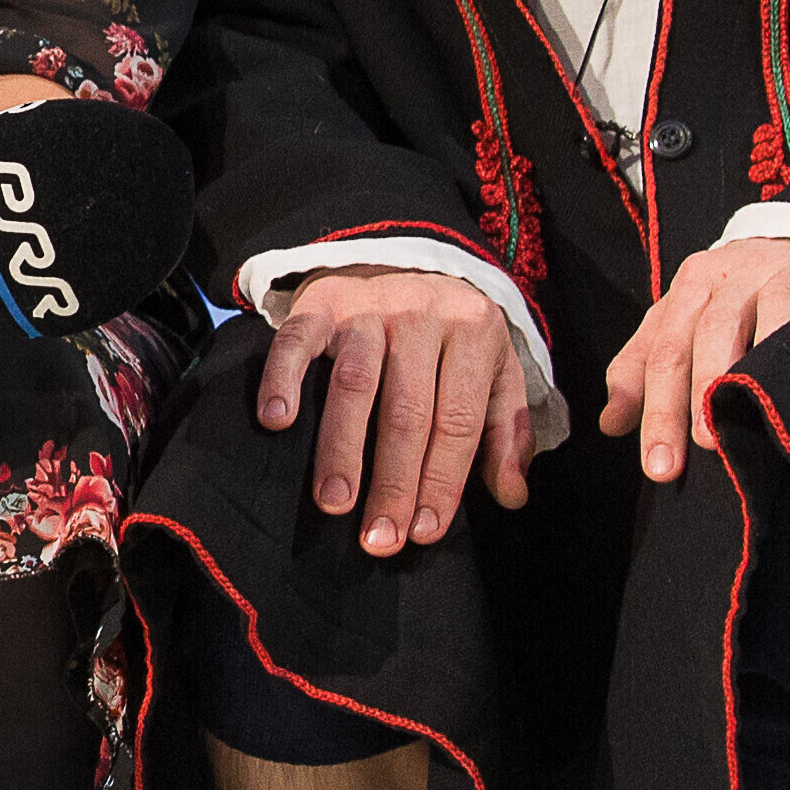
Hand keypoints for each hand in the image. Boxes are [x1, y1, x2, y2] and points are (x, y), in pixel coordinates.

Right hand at [256, 266, 542, 554]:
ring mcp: (368, 305)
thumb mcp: (494, 368)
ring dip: (342, 448)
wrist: (401, 252)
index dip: (442, 481)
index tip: (424, 532)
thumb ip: (504, 431)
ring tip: (335, 503)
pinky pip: (297, 340)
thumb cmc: (449, 330)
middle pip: (407, 411)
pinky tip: (277, 422)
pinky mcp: (321, 300)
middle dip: (393, 481)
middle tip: (379, 538)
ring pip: (354, 384)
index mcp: (474, 330)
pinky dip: (283, 379)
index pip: (457, 421)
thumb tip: (512, 496)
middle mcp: (422, 314)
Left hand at [597, 235, 789, 485]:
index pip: (666, 350)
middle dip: (707, 389)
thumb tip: (610, 425)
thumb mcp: (682, 322)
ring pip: (784, 311)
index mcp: (693, 286)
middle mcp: (742, 273)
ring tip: (774, 411)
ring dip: (776, 357)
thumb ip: (642, 367)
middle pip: (715, 331)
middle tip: (708, 447)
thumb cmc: (733, 299)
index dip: (659, 409)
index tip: (660, 468)